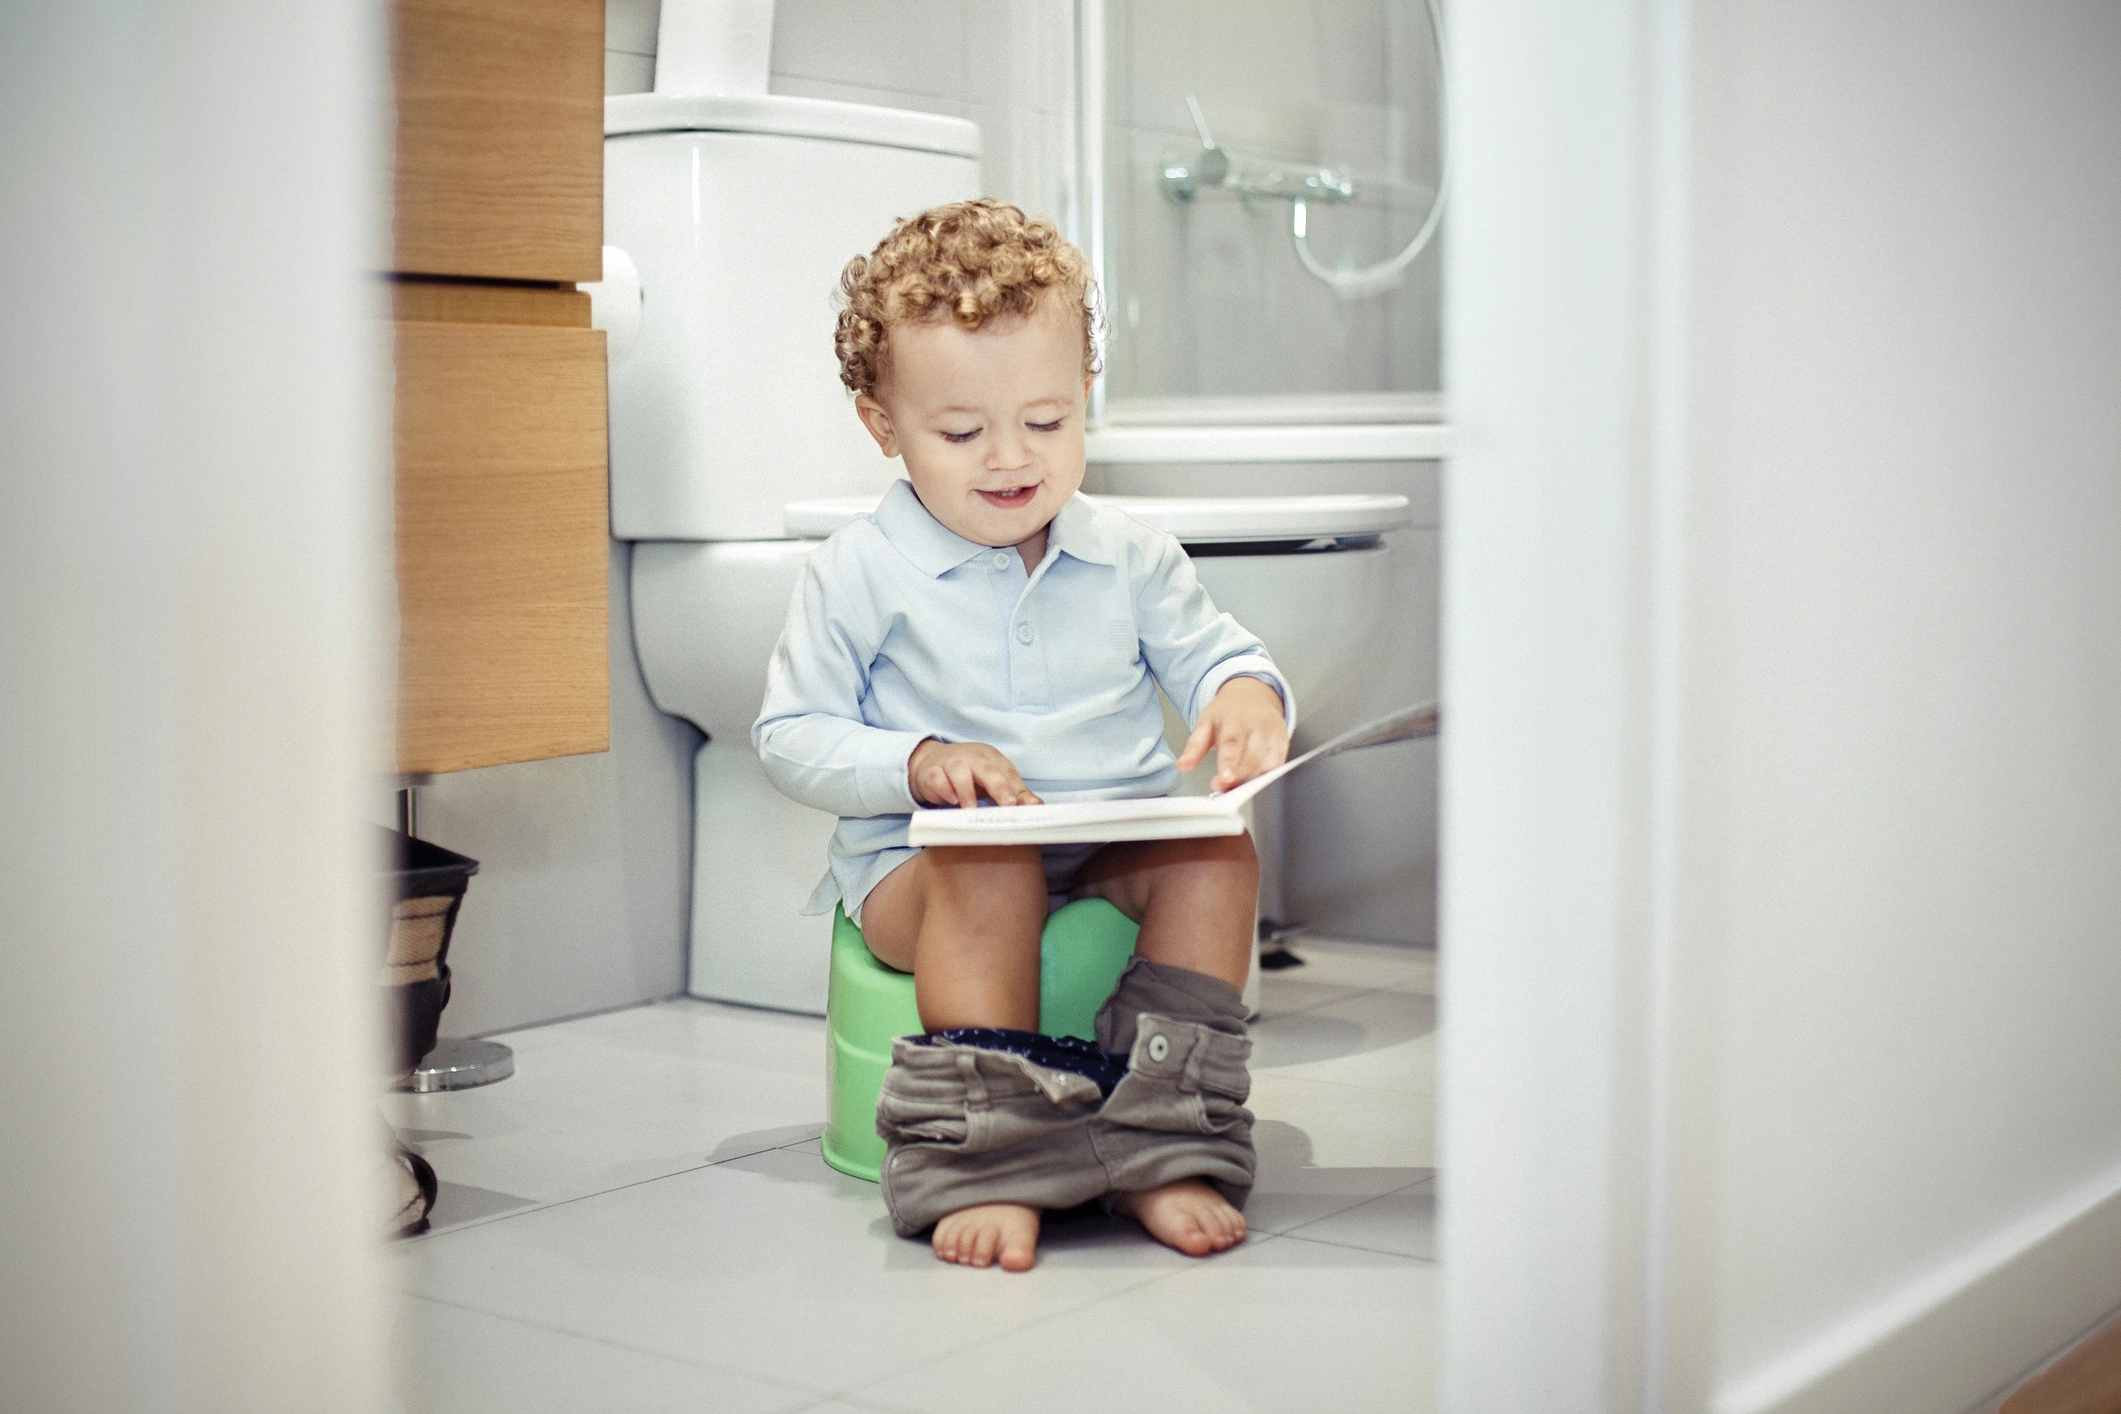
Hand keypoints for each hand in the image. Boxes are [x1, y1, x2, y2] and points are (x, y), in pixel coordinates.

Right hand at [908, 739, 1044, 808]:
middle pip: (987, 769)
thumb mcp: (991, 779)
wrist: (930, 761)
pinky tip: (950, 800)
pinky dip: (944, 788)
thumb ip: (1013, 792)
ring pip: (959, 770)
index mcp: (991, 758)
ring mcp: (950, 762)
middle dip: (999, 787)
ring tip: (972, 809)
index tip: (1028, 806)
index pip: (1007, 772)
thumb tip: (1036, 805)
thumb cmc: (968, 773)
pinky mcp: (931, 772)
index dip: (1018, 789)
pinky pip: (936, 778)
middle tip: (1008, 805)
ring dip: (966, 790)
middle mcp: (972, 757)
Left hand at [1176, 677, 1289, 790]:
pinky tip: (1252, 785)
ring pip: (1267, 765)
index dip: (1229, 763)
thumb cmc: (1228, 712)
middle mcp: (1259, 724)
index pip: (1233, 742)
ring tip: (1235, 790)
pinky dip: (1265, 779)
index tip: (1223, 780)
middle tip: (1223, 790)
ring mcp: (1274, 734)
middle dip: (1238, 778)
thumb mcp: (1206, 722)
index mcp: (1236, 717)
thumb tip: (1182, 765)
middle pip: (1252, 757)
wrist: (1252, 695)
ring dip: (1251, 782)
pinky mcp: (1284, 743)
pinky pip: (1277, 766)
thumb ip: (1194, 746)